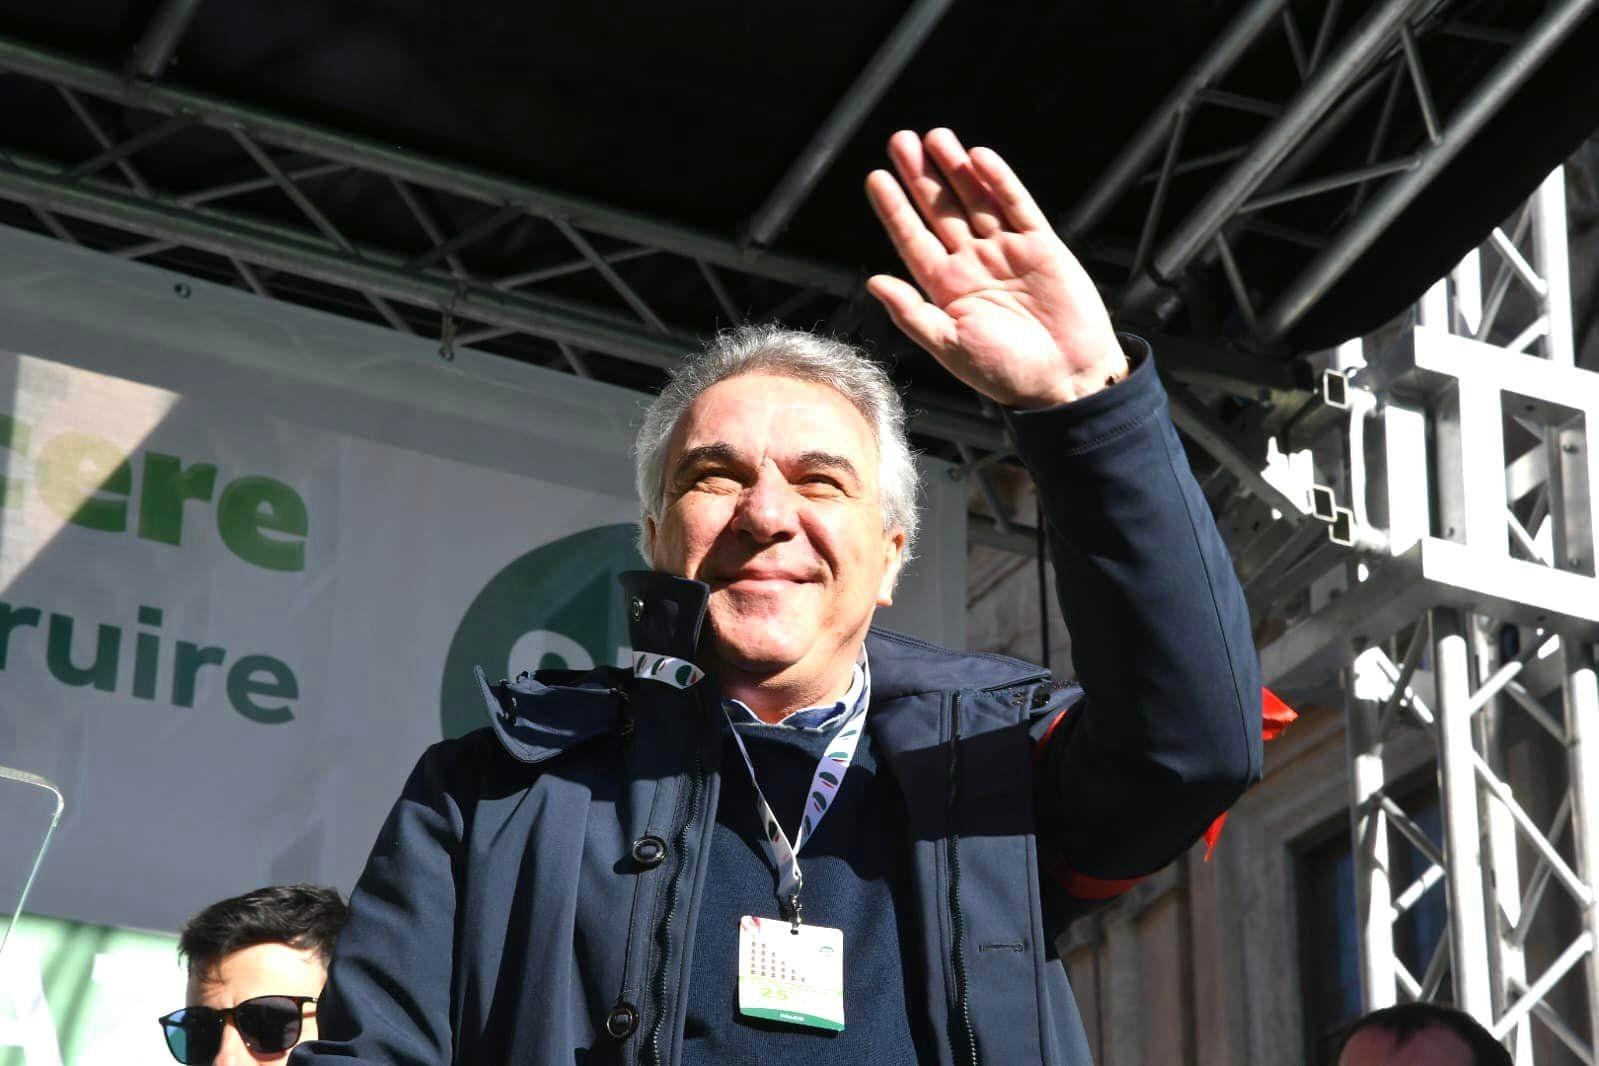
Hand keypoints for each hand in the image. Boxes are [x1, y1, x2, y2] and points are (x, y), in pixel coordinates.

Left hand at [865, 129, 1125, 408]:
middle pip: (940, 210)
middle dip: (920, 177)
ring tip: (934, 137)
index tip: (875, 178)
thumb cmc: (1006, 373)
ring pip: (975, 200)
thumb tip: (875, 282)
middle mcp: (972, 264)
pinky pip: (1017, 205)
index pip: (912, 239)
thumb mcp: (950, 347)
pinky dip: (1000, 181)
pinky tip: (979, 158)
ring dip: (955, 169)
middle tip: (900, 141)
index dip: (894, 209)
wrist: (1065, 380)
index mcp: (946, 289)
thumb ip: (912, 314)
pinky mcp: (1041, 246)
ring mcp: (1006, 251)